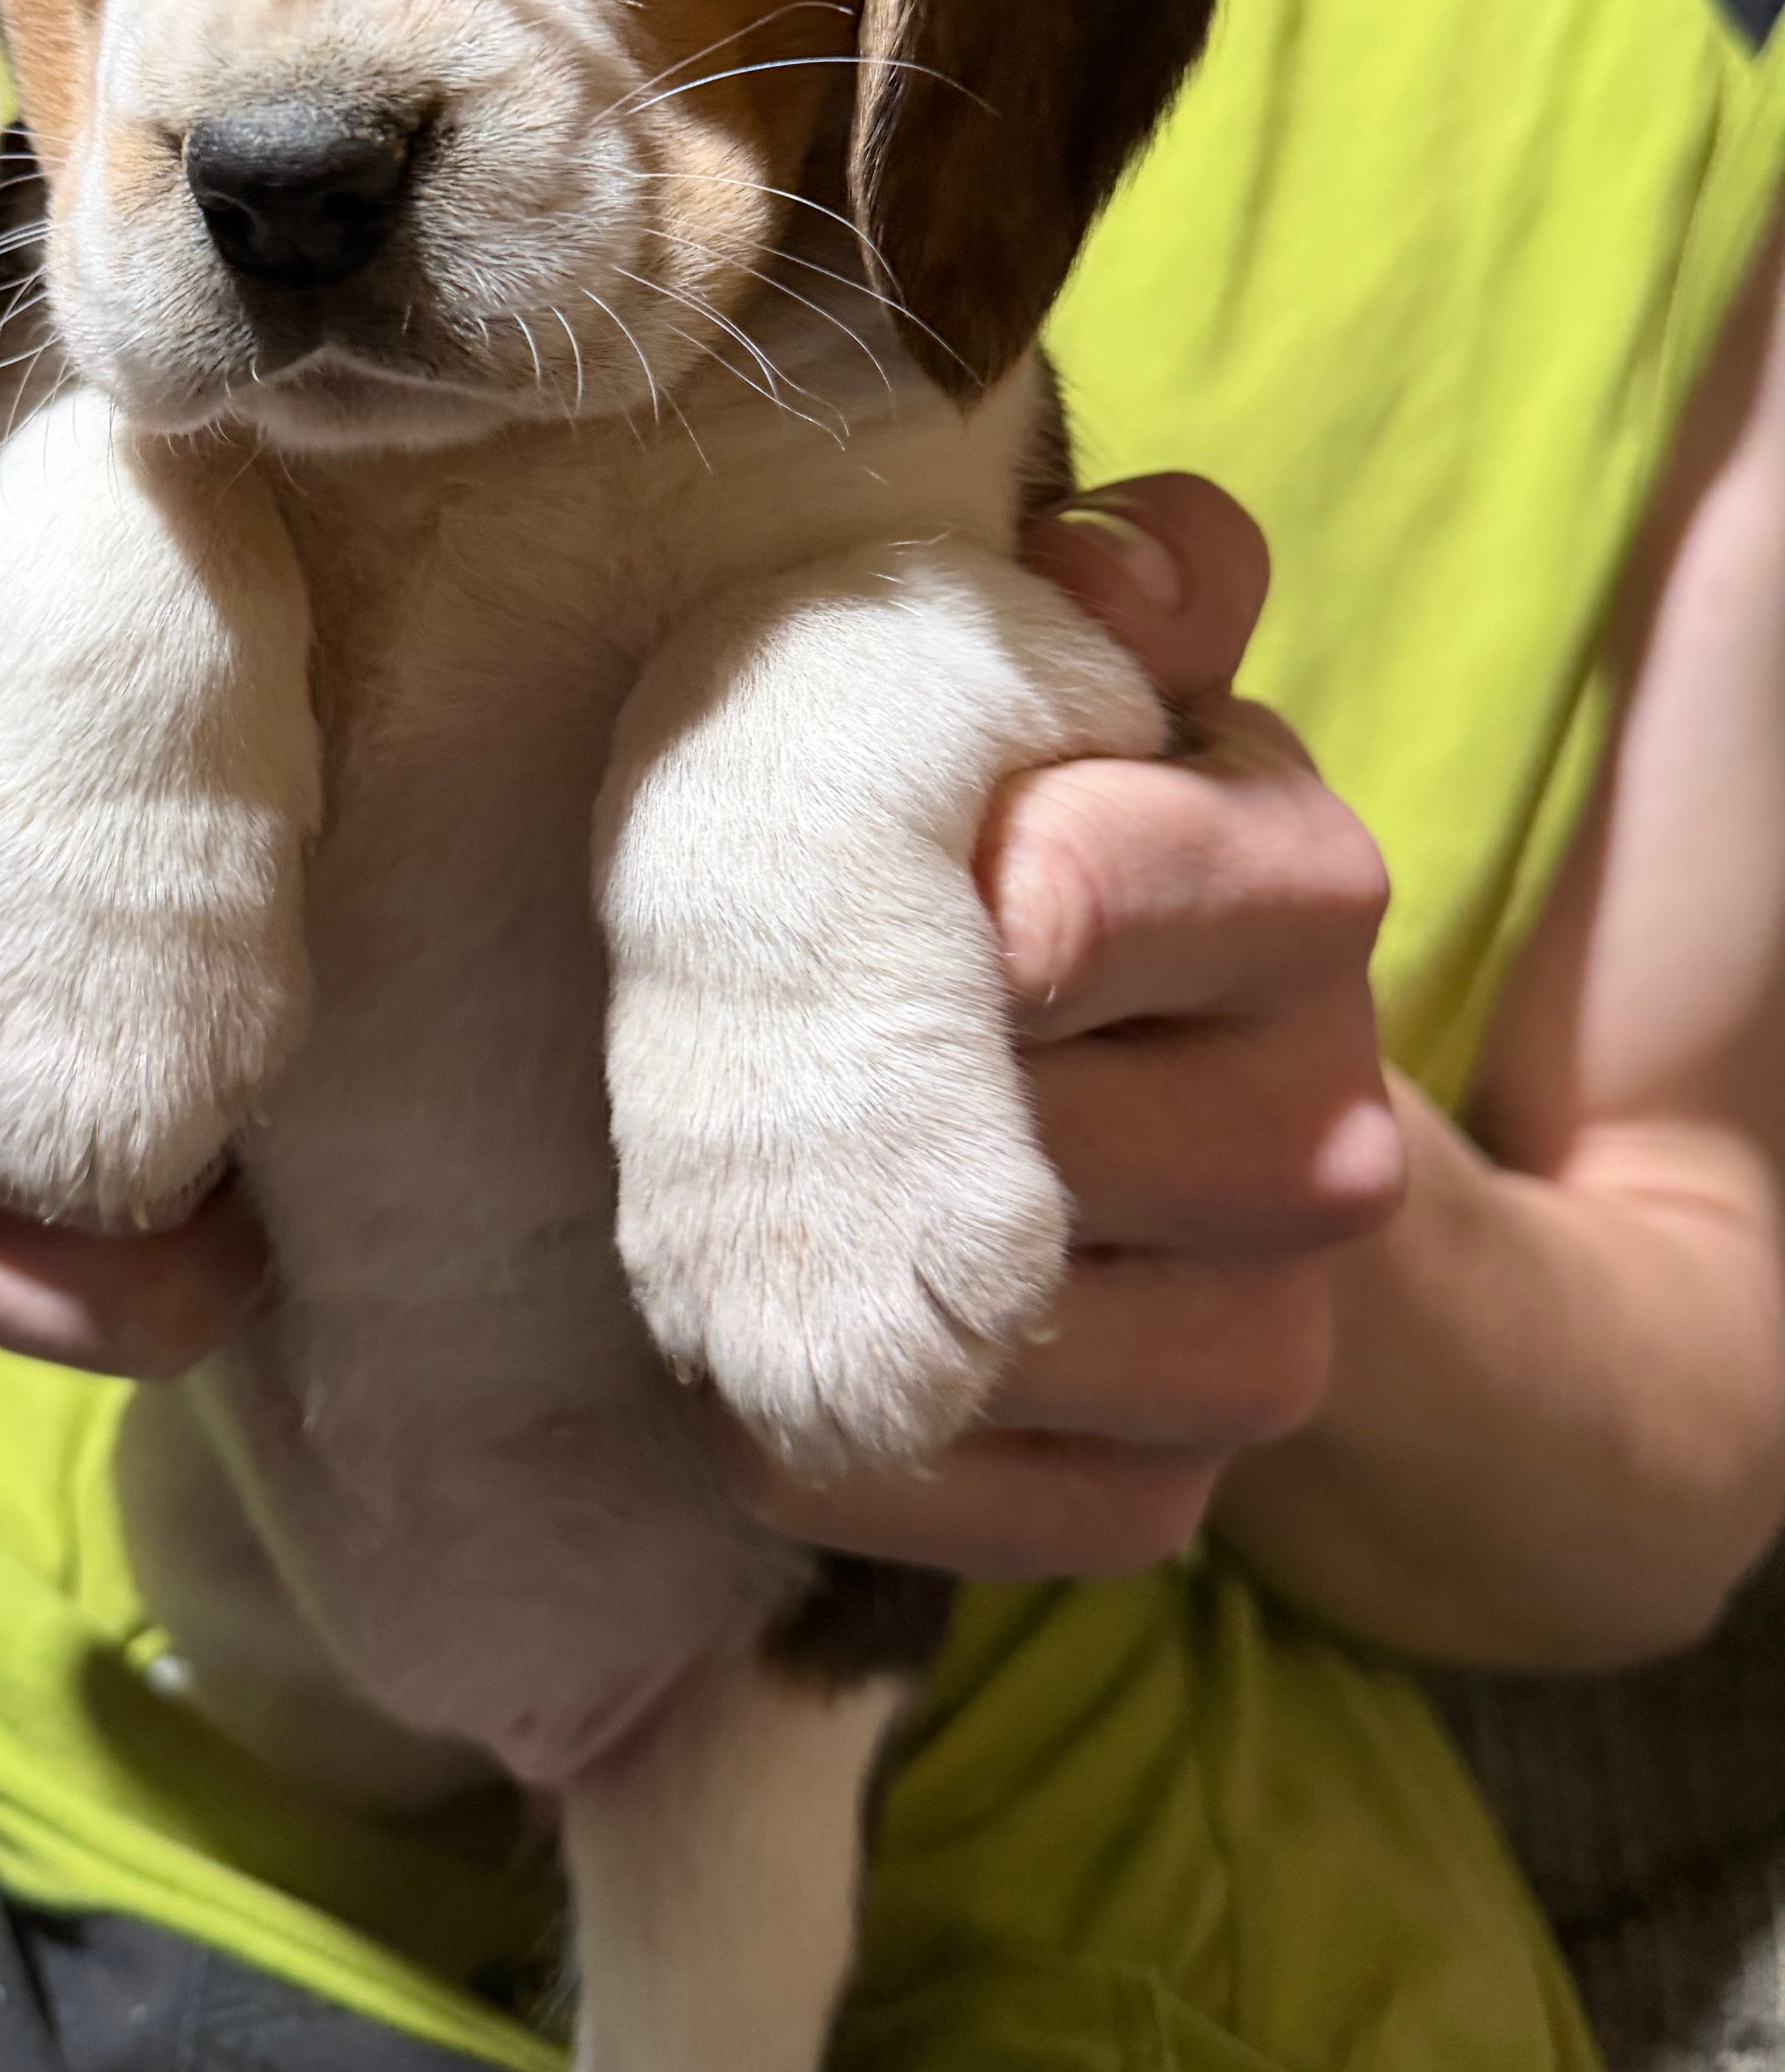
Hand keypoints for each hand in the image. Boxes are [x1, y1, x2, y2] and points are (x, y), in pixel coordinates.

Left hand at [729, 474, 1405, 1578]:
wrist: (1069, 1104)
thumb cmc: (995, 850)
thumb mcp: (1041, 691)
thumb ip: (1116, 591)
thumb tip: (1130, 566)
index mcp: (1298, 880)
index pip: (1080, 894)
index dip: (928, 896)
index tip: (851, 889)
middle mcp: (1331, 1121)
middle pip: (1053, 1136)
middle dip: (871, 1099)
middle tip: (761, 1061)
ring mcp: (1271, 1325)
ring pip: (1040, 1336)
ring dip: (848, 1284)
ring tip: (739, 1212)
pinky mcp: (1178, 1487)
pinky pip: (1012, 1505)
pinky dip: (857, 1451)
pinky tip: (770, 1368)